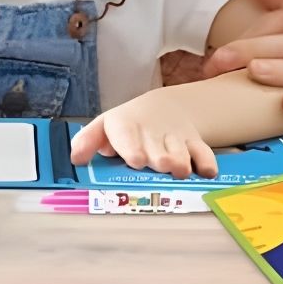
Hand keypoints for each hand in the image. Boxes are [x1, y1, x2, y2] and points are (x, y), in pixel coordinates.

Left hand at [69, 90, 217, 179]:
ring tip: (181, 171)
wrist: (162, 110)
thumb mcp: (104, 128)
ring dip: (182, 161)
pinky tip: (207, 173)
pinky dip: (206, 162)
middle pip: (158, 148)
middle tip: (162, 165)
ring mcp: (175, 138)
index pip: (128, 135)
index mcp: (127, 128)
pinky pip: (203, 151)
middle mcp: (153, 134)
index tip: (136, 159)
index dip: (132, 147)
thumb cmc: (127, 127)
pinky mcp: (193, 143)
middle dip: (160, 157)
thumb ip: (87, 142)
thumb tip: (75, 158)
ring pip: (181, 150)